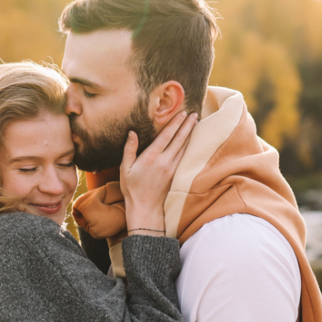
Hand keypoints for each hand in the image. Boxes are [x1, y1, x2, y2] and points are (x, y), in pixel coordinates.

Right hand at [121, 111, 197, 233]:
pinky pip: (185, 156)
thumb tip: (132, 133)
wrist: (145, 208)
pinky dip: (189, 146)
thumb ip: (129, 149)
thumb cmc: (132, 188)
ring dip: (191, 134)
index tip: (182, 113)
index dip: (175, 123)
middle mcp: (164, 161)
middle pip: (180, 139)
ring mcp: (172, 168)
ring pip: (185, 147)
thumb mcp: (125, 168)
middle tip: (195, 114)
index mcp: (151, 157)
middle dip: (188, 125)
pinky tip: (192, 141)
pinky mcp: (176, 175)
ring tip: (196, 123)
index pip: (166, 136)